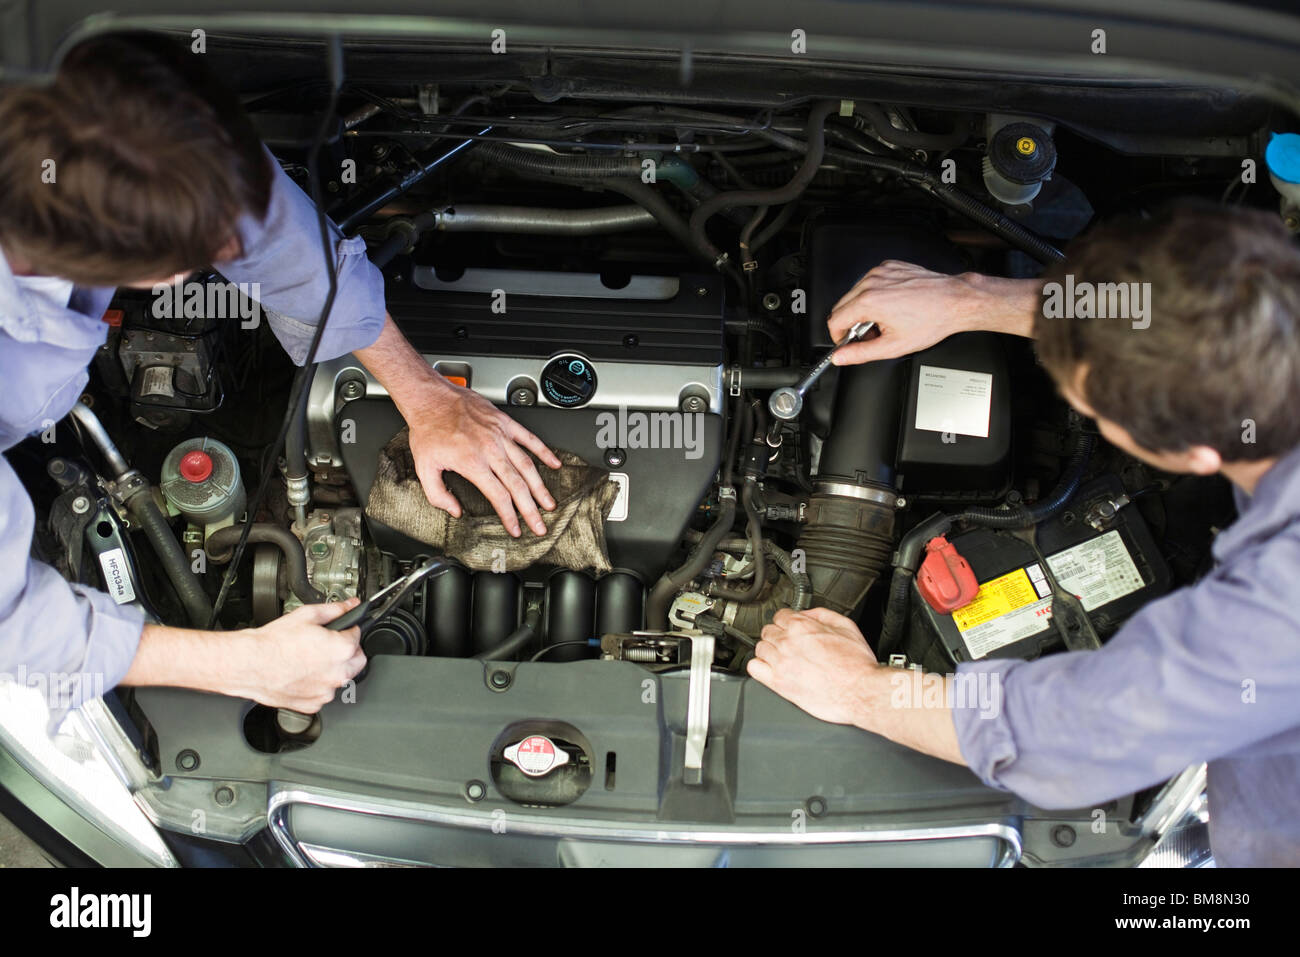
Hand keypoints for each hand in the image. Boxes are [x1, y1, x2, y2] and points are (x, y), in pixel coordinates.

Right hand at [231, 599, 366, 711]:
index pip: (357, 636)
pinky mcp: (312, 705)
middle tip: (329, 644)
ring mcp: (325, 691)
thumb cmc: (273, 643)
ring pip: (340, 678)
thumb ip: (334, 610)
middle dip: (347, 651)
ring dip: (332, 669)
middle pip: (356, 660)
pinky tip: (303, 674)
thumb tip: (349, 605)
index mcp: (341, 650)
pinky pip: (323, 693)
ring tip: (310, 659)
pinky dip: (317, 685)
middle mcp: (338, 674)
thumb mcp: (307, 615)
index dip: (348, 630)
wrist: (249, 663)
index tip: (340, 630)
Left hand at [405, 378, 561, 536]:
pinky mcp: (504, 422)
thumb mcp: (423, 467)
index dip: (509, 516)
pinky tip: (554, 463)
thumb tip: (454, 510)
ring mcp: (500, 435)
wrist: (431, 398)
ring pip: (527, 466)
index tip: (516, 529)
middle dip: (531, 509)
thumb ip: (438, 494)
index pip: (498, 496)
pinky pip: (529, 438)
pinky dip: (544, 452)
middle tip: (539, 525)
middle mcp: (489, 449)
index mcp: (472, 463)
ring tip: (549, 503)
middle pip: (517, 486)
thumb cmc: (428, 428)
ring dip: (540, 487)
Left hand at [746, 607, 880, 725]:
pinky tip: (770, 669)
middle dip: (777, 635)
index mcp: (803, 627)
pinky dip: (759, 667)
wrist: (860, 691)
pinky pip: (754, 668)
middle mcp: (788, 642)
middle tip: (788, 644)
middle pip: (768, 631)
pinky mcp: (778, 683)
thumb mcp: (847, 627)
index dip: (787, 621)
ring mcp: (781, 663)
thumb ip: (823, 615)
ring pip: (760, 648)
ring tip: (781, 657)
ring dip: (769, 651)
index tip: (790, 627)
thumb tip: (808, 613)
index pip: (780, 615)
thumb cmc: (857, 665)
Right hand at [827, 261, 1021, 365]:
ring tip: (884, 319)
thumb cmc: (932, 319)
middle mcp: (871, 282)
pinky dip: (875, 294)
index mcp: (869, 301)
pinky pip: (870, 281)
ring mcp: (881, 271)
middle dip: (851, 323)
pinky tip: (892, 304)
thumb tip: (841, 357)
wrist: (955, 300)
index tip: (847, 341)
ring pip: (854, 293)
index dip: (838, 336)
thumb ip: (861, 353)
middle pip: (841, 306)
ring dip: (862, 308)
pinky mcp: (890, 266)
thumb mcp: (893, 346)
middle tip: (871, 333)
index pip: (835, 320)